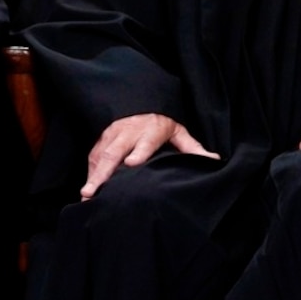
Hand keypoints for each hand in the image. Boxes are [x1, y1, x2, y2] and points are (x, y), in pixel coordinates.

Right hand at [82, 113, 220, 196]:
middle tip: (93, 191)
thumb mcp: (179, 132)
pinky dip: (89, 173)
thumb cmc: (161, 124)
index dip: (139, 153)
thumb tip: (215, 160)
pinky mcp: (101, 140)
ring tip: (86, 194)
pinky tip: (87, 190)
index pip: (145, 143)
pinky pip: (93, 157)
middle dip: (104, 172)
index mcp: (150, 131)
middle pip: (115, 152)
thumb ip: (193, 148)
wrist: (139, 105)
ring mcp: (112, 136)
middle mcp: (128, 133)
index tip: (132, 163)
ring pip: (100, 156)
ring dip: (92, 175)